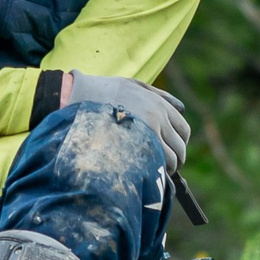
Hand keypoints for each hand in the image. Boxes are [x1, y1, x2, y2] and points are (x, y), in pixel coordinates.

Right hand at [67, 73, 189, 168]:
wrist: (76, 97)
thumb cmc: (103, 91)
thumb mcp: (134, 84)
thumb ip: (159, 95)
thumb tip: (181, 108)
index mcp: (159, 105)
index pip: (183, 130)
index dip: (180, 144)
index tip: (173, 151)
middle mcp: (157, 119)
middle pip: (179, 147)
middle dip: (176, 159)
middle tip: (166, 166)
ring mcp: (146, 134)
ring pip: (170, 160)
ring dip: (166, 169)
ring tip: (154, 172)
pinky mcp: (132, 148)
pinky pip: (155, 166)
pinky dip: (155, 173)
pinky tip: (146, 174)